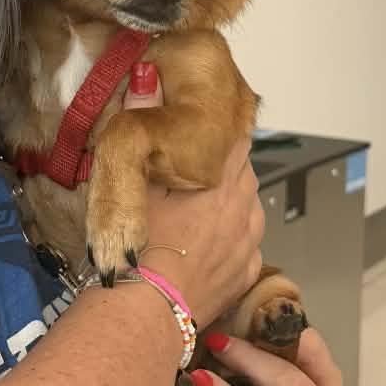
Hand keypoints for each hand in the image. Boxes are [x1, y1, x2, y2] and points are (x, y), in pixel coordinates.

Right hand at [121, 64, 262, 325]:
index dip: (221, 129)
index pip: (236, 133)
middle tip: (187, 181)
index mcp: (224, 173)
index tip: (206, 129)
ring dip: (225, 210)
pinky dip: (226, 246)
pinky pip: (242, 249)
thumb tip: (147, 74)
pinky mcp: (246, 273)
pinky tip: (199, 251)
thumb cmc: (137, 240)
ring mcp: (251, 241)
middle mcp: (247, 204)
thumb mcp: (134, 175)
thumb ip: (142, 119)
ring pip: (244, 211)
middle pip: (240, 173)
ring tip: (190, 221)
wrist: (146, 310)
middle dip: (218, 173)